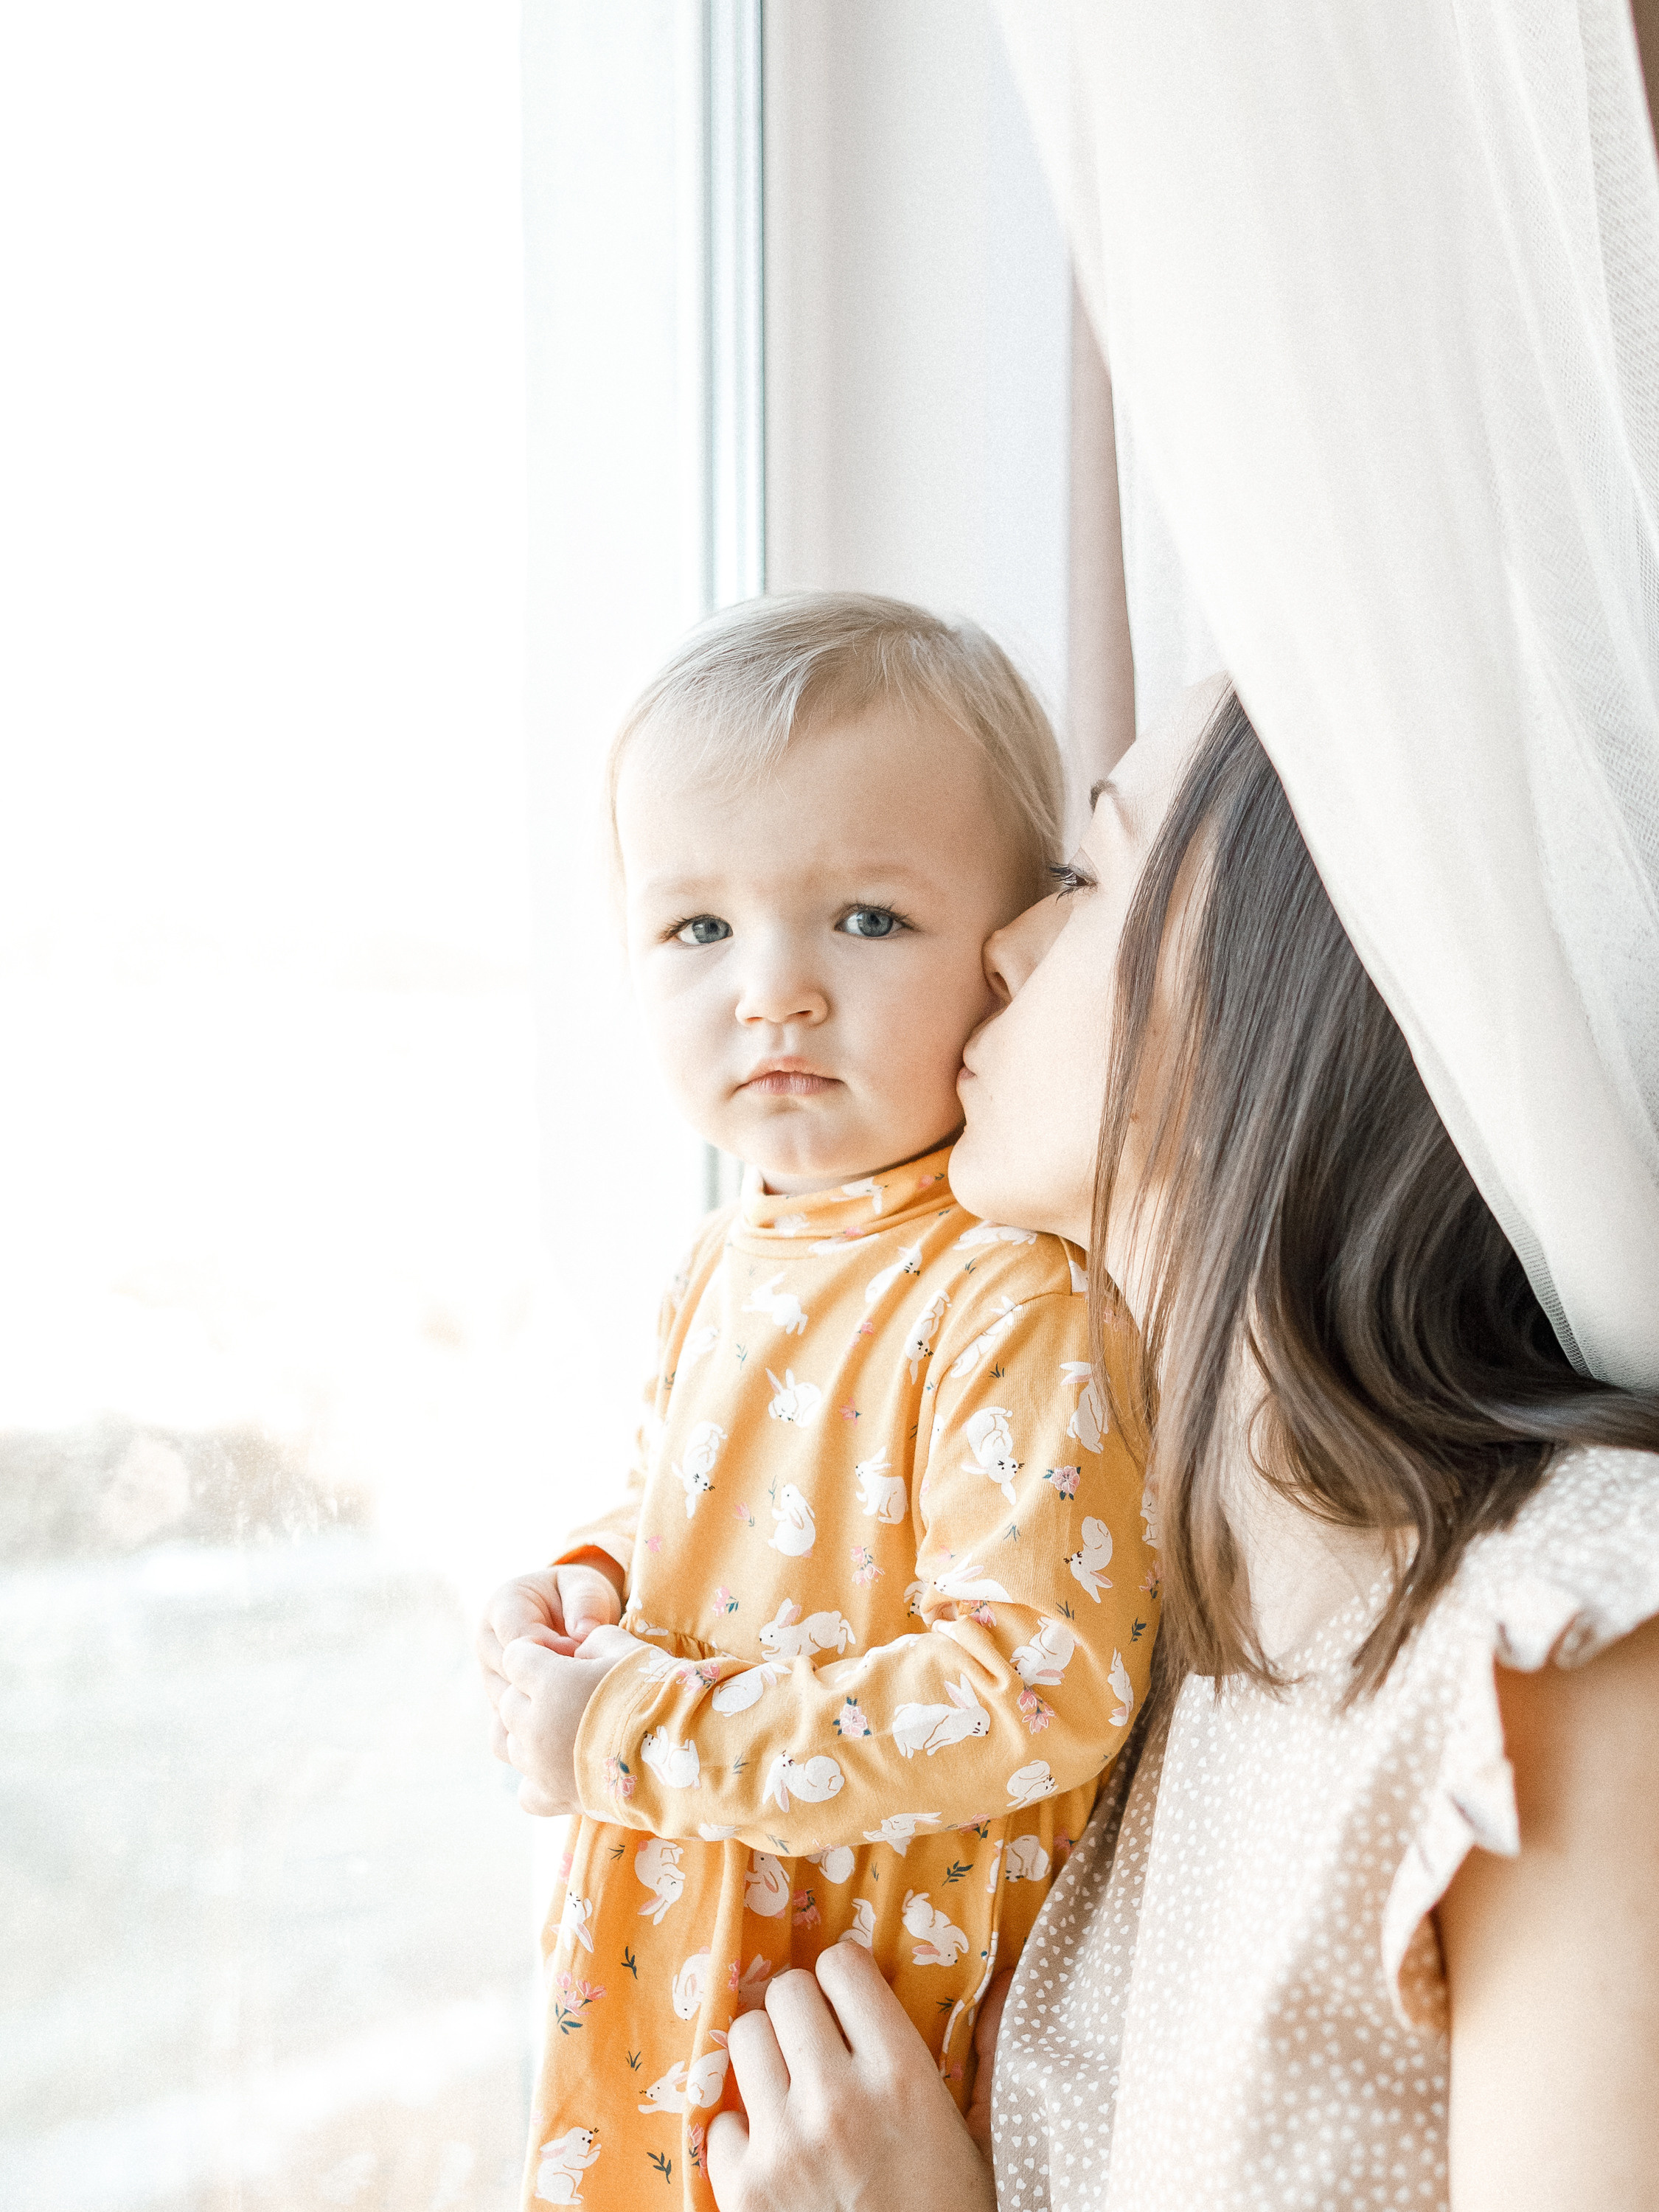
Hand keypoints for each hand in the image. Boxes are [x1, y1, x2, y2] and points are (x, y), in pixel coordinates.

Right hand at [476, 1556, 624, 1754]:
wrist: (572, 1619)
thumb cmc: (581, 1602)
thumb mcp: (587, 1589)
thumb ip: (586, 1602)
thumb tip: (583, 1632)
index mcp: (501, 1607)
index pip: (515, 1638)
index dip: (551, 1652)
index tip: (583, 1656)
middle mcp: (487, 1644)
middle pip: (505, 1677)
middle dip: (545, 1687)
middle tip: (584, 1689)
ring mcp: (489, 1678)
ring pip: (504, 1709)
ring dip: (540, 1713)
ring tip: (578, 1707)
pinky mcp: (498, 1707)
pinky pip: (504, 1735)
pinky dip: (533, 1739)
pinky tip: (565, 1734)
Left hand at [497, 1623, 645, 1816]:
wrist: (683, 1749)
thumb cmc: (656, 1691)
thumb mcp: (626, 1648)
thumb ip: (592, 1641)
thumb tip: (579, 1651)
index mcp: (548, 1683)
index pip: (515, 1658)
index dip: (534, 1651)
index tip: (555, 1653)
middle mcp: (535, 1726)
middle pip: (507, 1701)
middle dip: (527, 1690)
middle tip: (564, 1689)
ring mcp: (541, 1767)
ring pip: (510, 1743)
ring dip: (528, 1730)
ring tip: (561, 1726)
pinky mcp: (556, 1798)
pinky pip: (526, 1791)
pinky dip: (535, 1778)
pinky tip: (558, 1767)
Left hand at [706, 1945, 997, 2211]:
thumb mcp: (981, 2139)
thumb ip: (987, 2053)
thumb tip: (1004, 1977)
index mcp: (902, 2078)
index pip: (843, 1965)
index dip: (846, 1980)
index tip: (852, 2006)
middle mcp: (837, 2100)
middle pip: (785, 1991)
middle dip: (802, 2012)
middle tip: (819, 2047)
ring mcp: (784, 2145)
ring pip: (744, 2038)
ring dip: (768, 2059)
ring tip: (793, 2093)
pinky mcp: (743, 2189)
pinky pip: (719, 2118)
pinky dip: (743, 2134)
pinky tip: (777, 2156)